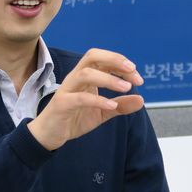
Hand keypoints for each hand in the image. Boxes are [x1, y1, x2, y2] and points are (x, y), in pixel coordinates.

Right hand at [28, 48, 144, 150]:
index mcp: (85, 76)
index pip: (103, 59)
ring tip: (126, 88)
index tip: (137, 77)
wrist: (49, 134)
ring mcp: (67, 90)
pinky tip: (111, 106)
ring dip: (108, 78)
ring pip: (86, 73)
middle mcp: (75, 78)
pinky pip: (79, 98)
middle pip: (92, 56)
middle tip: (132, 71)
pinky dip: (97, 100)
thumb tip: (141, 100)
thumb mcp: (102, 113)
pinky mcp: (61, 104)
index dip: (121, 63)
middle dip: (114, 60)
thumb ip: (120, 106)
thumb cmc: (74, 118)